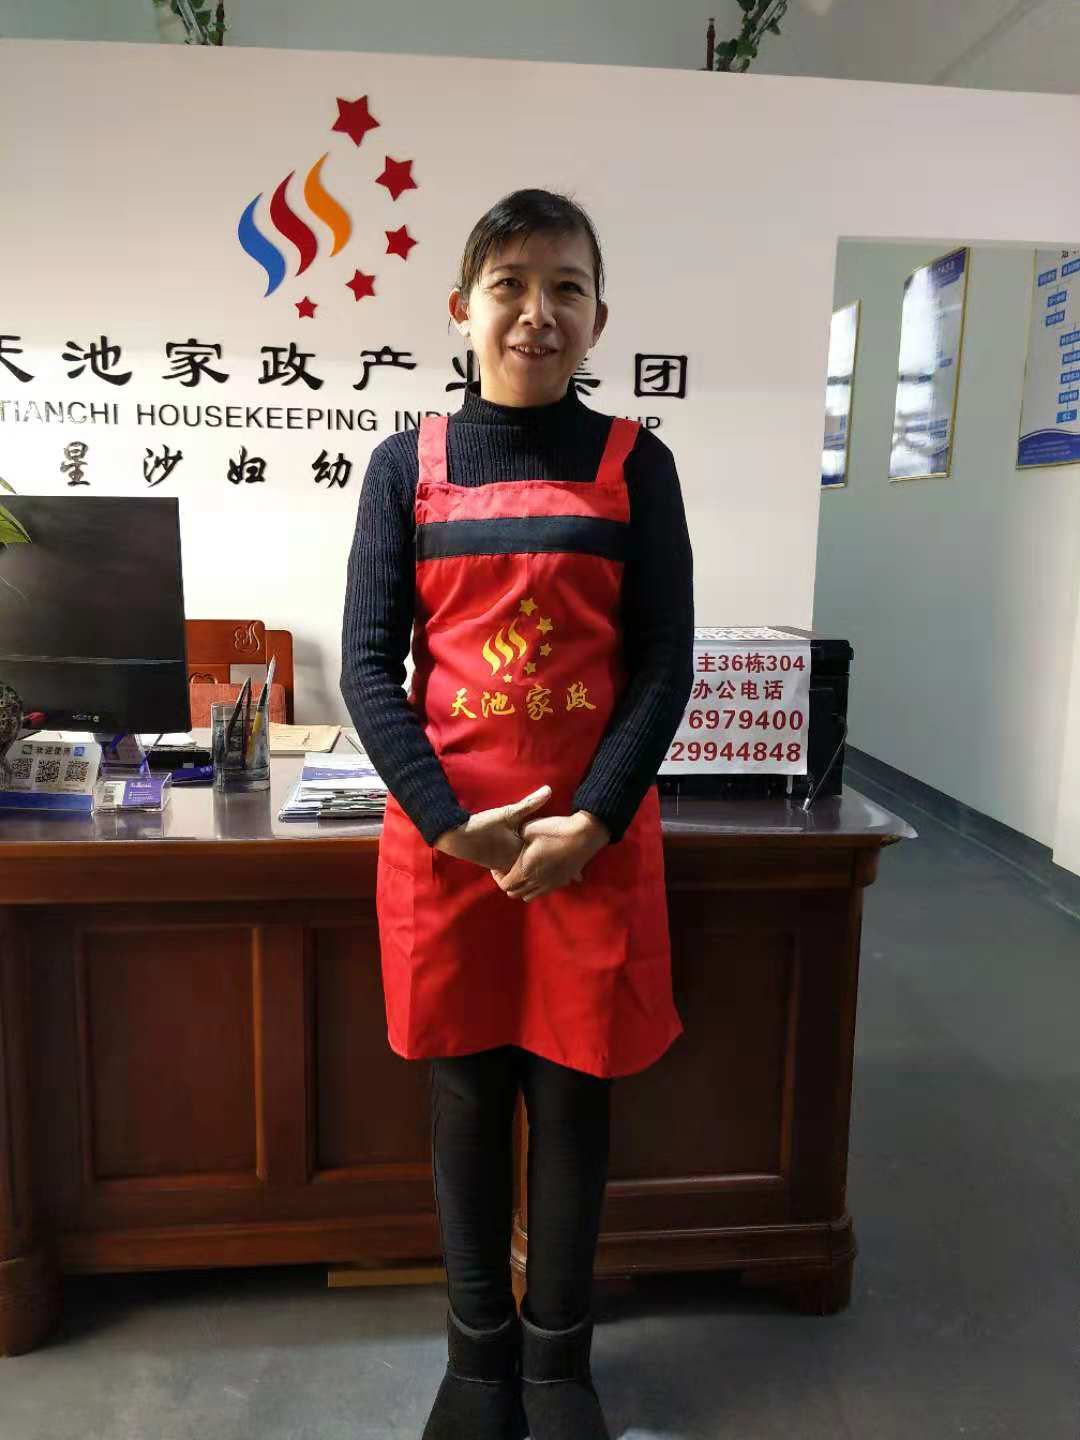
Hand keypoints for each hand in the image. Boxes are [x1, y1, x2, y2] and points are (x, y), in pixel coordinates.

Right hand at [433, 786, 551, 871]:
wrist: (457, 838)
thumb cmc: (483, 826)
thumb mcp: (508, 813)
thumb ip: (530, 803)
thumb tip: (549, 789)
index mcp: (523, 853)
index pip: (545, 852)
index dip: (555, 845)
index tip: (566, 839)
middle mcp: (517, 864)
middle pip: (537, 862)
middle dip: (547, 857)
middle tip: (561, 851)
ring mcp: (507, 868)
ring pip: (527, 866)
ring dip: (534, 861)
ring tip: (547, 854)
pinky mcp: (498, 867)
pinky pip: (516, 868)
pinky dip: (522, 863)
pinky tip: (526, 855)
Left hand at [490, 811, 610, 901]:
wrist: (584, 836)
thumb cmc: (555, 830)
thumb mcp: (528, 829)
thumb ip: (516, 838)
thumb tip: (512, 841)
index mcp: (525, 870)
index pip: (504, 885)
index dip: (498, 877)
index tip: (498, 866)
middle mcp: (536, 882)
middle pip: (515, 894)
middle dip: (509, 884)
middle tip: (509, 870)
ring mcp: (550, 884)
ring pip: (529, 896)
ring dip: (523, 888)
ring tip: (524, 873)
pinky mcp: (562, 882)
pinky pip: (544, 892)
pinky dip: (538, 887)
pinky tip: (540, 873)